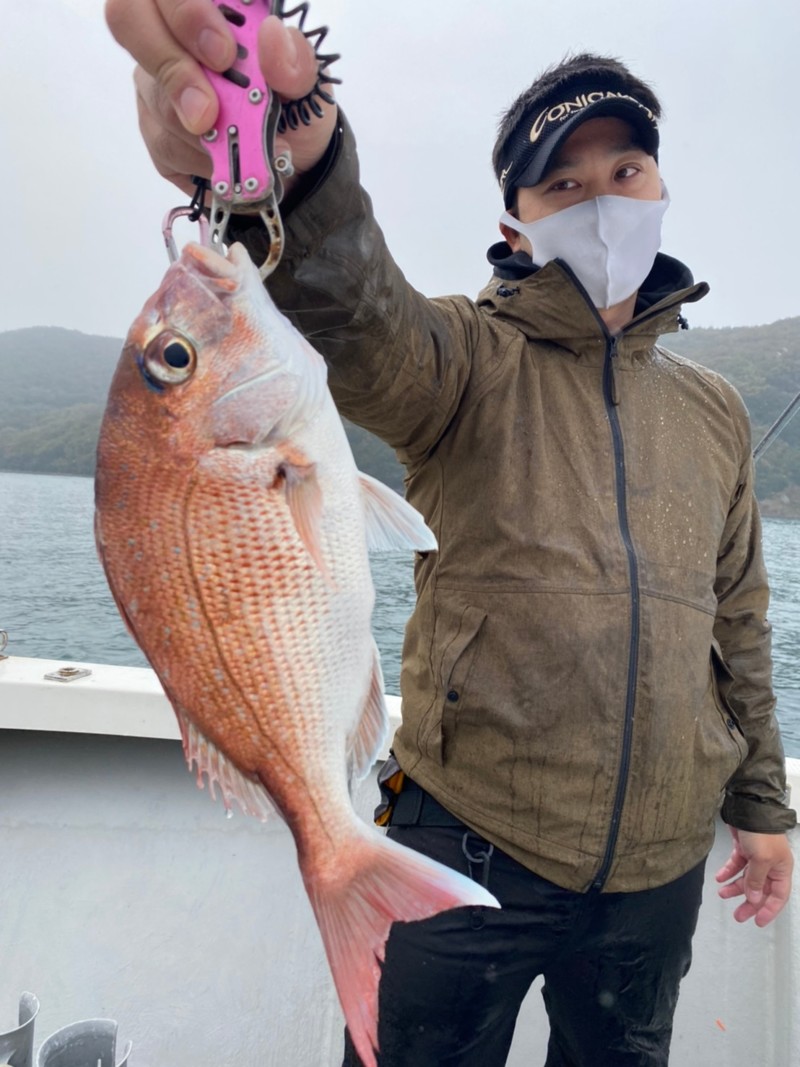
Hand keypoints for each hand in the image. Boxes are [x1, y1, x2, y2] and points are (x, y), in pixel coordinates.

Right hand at [105, 0, 337, 196]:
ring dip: (204, 132)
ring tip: (245, 145)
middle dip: (173, 68)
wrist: (295, 165)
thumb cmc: (296, 108)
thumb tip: (272, 36)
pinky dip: (202, 160)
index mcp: (210, 5)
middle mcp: (170, 31)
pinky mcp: (153, 128)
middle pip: (128, 20)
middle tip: (211, 111)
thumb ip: (295, 60)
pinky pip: (163, 144)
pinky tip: (228, 160)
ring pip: (154, 97)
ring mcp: (155, 79)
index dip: (184, 11)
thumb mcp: (309, 84)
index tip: (224, 54)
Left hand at [715, 826, 793, 926]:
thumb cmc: (761, 834)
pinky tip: (719, 878)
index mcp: (781, 869)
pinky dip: (728, 872)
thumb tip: (754, 898)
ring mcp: (756, 857)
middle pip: (761, 890)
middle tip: (738, 915)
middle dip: (750, 903)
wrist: (749, 808)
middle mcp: (770, 865)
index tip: (758, 922)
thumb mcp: (762, 859)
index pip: (778, 896)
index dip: (770, 910)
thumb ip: (757, 880)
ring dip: (735, 887)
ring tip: (721, 893)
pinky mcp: (743, 848)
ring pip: (746, 878)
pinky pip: (736, 865)